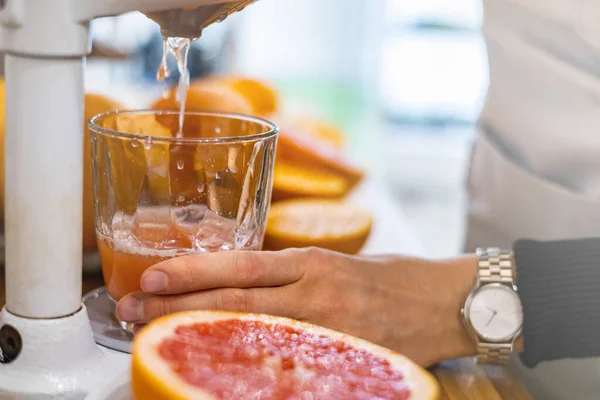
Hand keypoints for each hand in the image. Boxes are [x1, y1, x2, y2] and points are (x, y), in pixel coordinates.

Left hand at [116, 248, 477, 365]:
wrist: (448, 300)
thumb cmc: (394, 279)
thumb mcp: (340, 265)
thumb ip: (294, 278)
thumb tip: (242, 289)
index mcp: (314, 264)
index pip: (242, 266)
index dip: (193, 271)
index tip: (149, 276)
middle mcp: (317, 291)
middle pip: (236, 298)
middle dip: (177, 303)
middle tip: (129, 308)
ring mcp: (331, 327)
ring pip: (253, 331)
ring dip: (200, 334)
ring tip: (153, 336)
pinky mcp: (346, 356)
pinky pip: (289, 362)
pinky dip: (248, 364)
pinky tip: (216, 370)